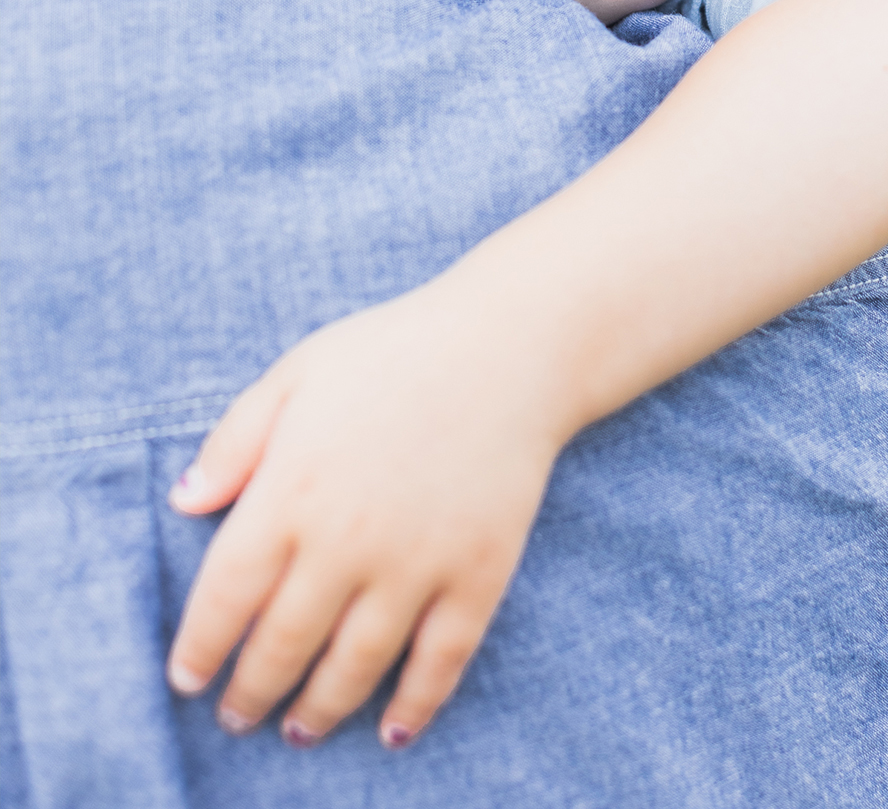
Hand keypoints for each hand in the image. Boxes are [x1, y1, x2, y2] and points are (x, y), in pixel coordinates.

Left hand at [164, 284, 573, 749]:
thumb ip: (234, 440)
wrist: (514, 345)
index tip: (189, 677)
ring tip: (300, 730)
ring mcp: (417, 562)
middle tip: (239, 717)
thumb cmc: (397, 351)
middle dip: (252, 692)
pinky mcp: (479, 571)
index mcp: (291, 492)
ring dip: (321, 710)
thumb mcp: (298, 373)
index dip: (200, 649)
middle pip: (284, 645)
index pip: (224, 599)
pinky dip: (417, 702)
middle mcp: (347, 541)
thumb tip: (185, 503)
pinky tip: (396, 729)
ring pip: (356, 664)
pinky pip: (442, 657)